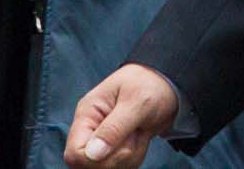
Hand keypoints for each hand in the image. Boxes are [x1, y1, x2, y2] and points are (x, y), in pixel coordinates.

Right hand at [65, 64, 180, 167]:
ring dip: (129, 156)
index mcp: (88, 114)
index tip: (121, 145)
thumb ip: (115, 128)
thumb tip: (92, 154)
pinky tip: (141, 138)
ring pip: (107, 167)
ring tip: (139, 132)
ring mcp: (103, 140)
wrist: (168, 85)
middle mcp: (91, 129)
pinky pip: (121, 165)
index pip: (74, 152)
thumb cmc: (152, 84)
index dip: (95, 159)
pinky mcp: (116, 148)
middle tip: (135, 133)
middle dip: (117, 156)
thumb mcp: (137, 102)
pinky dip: (135, 157)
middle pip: (90, 164)